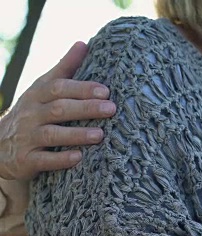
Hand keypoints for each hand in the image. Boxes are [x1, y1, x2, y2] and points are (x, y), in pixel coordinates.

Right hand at [0, 41, 115, 179]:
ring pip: (52, 135)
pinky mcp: (26, 160)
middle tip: (111, 109)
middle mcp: (31, 115)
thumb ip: (64, 68)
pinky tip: (79, 158)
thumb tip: (83, 43)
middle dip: (85, 108)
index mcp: (38, 95)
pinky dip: (61, 159)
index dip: (81, 88)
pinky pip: (43, 160)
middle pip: (59, 109)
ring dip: (76, 135)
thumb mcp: (43, 88)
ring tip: (99, 135)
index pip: (58, 88)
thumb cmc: (33, 112)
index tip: (106, 91)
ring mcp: (27, 138)